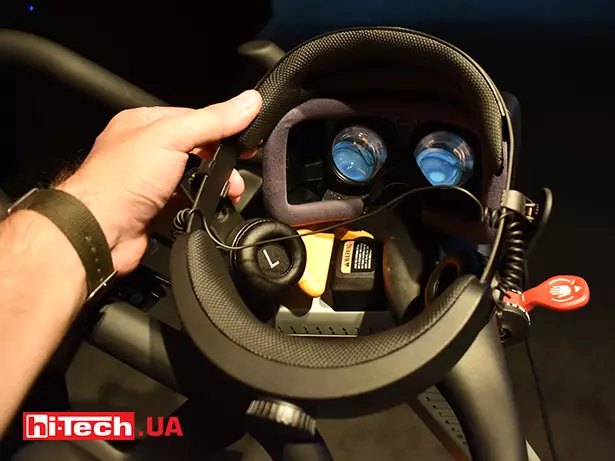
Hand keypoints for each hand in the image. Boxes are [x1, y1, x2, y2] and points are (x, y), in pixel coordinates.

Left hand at [58, 90, 261, 274]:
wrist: (100, 232)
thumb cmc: (118, 182)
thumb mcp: (171, 137)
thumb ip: (212, 121)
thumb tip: (247, 102)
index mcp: (144, 124)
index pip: (195, 118)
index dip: (222, 128)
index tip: (246, 138)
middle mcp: (146, 151)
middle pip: (198, 151)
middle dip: (221, 163)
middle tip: (235, 173)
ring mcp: (151, 182)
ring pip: (195, 179)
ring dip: (214, 187)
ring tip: (226, 193)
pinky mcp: (156, 209)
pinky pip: (188, 204)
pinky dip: (199, 206)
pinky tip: (204, 208)